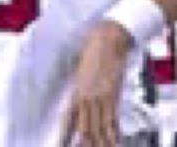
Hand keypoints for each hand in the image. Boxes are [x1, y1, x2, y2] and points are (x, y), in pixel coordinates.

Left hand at [61, 19, 132, 146]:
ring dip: (101, 143)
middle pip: (85, 129)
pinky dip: (114, 133)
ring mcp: (101, 98)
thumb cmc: (91, 52)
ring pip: (100, 128)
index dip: (65, 137)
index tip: (62, 146)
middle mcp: (87, 98)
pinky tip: (114, 141)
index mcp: (76, 92)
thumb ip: (77, 89)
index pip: (69, 121)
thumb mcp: (79, 71)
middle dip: (86, 144)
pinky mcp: (114, 95)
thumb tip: (77, 102)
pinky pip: (113, 119)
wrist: (108, 40)